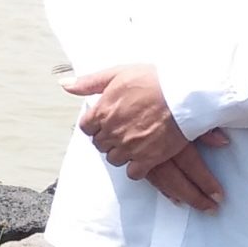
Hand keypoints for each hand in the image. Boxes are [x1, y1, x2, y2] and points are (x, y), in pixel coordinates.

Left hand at [61, 63, 229, 211]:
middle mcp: (112, 131)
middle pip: (100, 144)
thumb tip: (65, 84)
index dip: (96, 124)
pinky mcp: (147, 158)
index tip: (106, 121)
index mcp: (102, 112)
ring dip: (121, 152)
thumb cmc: (153, 80)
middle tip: (122, 130)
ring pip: (114, 159)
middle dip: (108, 138)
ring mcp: (129, 147)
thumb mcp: (117, 73)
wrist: (183, 95)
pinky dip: (136, 167)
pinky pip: (133, 172)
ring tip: (133, 142)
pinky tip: (143, 156)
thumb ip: (89, 82)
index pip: (86, 127)